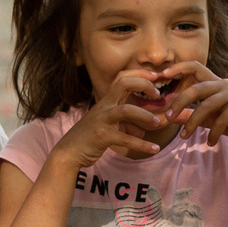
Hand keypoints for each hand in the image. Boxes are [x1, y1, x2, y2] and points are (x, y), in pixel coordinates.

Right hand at [53, 67, 174, 168]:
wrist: (68, 152)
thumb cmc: (88, 137)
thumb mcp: (107, 127)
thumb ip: (126, 126)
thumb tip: (142, 131)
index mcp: (105, 102)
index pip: (121, 78)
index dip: (139, 74)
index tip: (155, 76)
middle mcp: (104, 107)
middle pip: (122, 84)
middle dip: (143, 83)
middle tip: (158, 92)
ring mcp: (102, 120)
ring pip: (126, 110)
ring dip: (145, 115)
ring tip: (158, 123)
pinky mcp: (102, 136)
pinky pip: (125, 139)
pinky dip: (142, 145)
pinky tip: (155, 149)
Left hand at [156, 61, 227, 151]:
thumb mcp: (208, 120)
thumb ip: (190, 116)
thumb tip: (169, 118)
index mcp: (215, 82)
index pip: (195, 67)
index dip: (179, 68)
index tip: (162, 75)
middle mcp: (224, 84)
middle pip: (196, 88)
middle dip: (179, 103)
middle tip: (167, 117)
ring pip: (206, 106)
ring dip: (192, 123)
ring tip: (184, 137)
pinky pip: (220, 120)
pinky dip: (213, 133)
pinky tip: (210, 142)